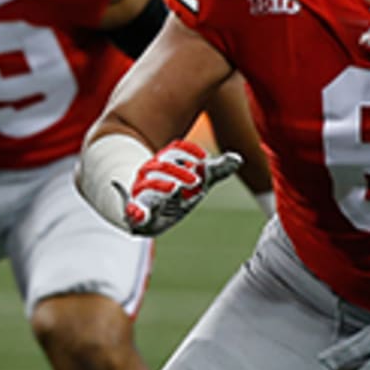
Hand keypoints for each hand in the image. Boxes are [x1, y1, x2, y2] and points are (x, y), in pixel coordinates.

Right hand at [116, 140, 241, 235]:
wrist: (150, 218)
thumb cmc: (176, 196)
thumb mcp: (199, 183)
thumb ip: (217, 170)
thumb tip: (238, 158)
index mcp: (166, 164)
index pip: (174, 151)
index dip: (188, 152)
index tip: (204, 159)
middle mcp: (150, 174)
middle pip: (162, 166)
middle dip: (179, 171)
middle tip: (197, 181)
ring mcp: (141, 193)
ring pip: (147, 184)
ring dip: (161, 185)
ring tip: (174, 189)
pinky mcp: (135, 214)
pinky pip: (131, 210)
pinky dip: (134, 210)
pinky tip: (137, 213)